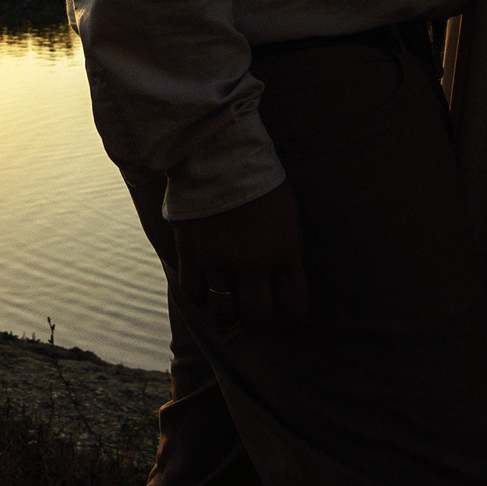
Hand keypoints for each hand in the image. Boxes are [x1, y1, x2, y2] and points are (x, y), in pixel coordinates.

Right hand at [170, 180, 306, 336]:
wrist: (221, 156)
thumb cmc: (260, 184)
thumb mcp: (289, 217)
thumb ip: (287, 252)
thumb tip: (284, 283)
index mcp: (285, 253)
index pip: (294, 308)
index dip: (291, 325)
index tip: (287, 330)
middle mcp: (254, 264)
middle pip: (257, 319)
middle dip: (257, 325)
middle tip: (254, 321)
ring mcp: (221, 261)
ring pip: (224, 314)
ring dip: (227, 317)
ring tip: (227, 311)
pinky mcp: (193, 254)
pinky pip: (194, 294)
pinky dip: (199, 296)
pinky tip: (204, 288)